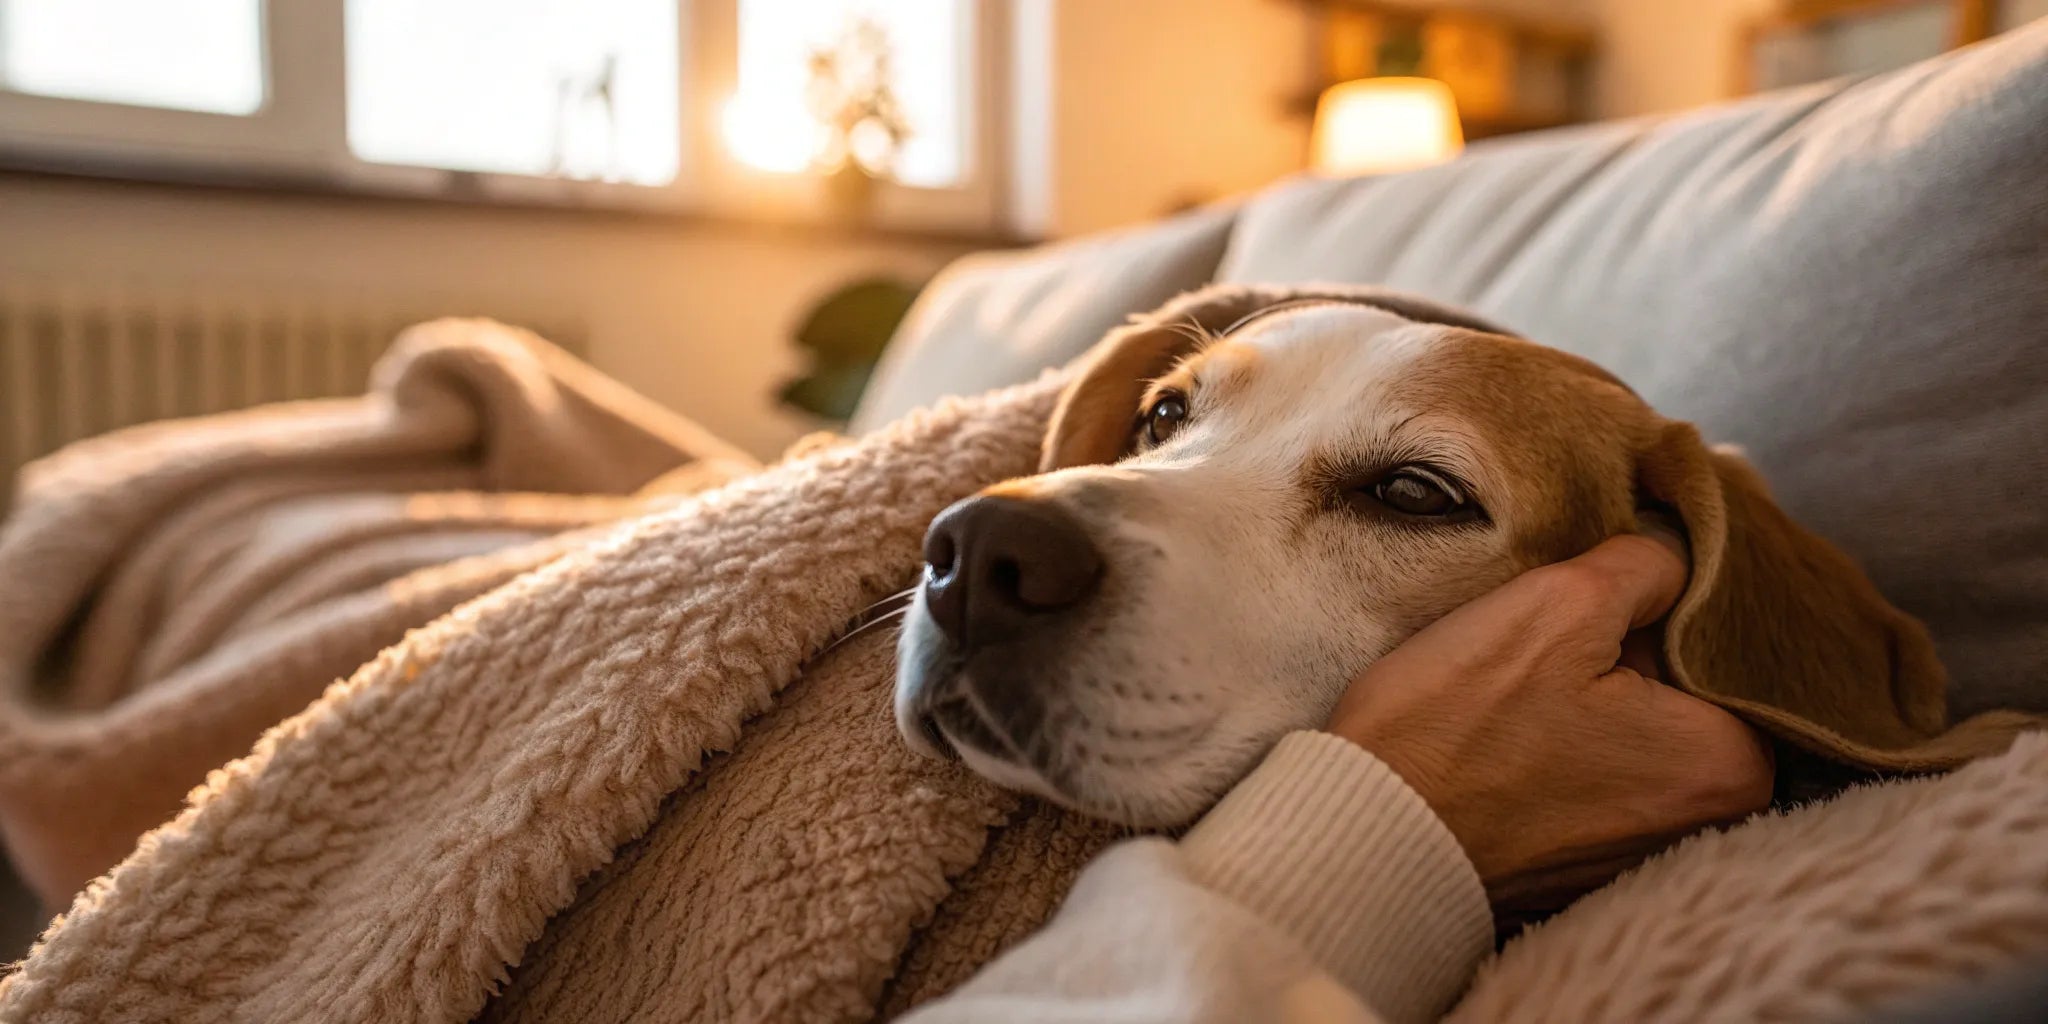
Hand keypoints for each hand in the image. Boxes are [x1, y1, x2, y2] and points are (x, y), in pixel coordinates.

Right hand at [1326, 529, 1774, 907]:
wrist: (1365, 830)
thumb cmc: (1460, 725)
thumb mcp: (1558, 602)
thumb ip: (1645, 563)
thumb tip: (1671, 558)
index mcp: (1731, 764)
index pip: (1725, 643)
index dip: (1659, 602)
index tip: (1591, 597)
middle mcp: (1707, 822)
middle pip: (1684, 689)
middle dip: (1628, 652)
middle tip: (1548, 635)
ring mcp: (1641, 852)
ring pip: (1635, 729)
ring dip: (1589, 695)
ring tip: (1517, 685)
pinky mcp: (1581, 863)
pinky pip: (1593, 777)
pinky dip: (1559, 745)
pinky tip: (1505, 729)